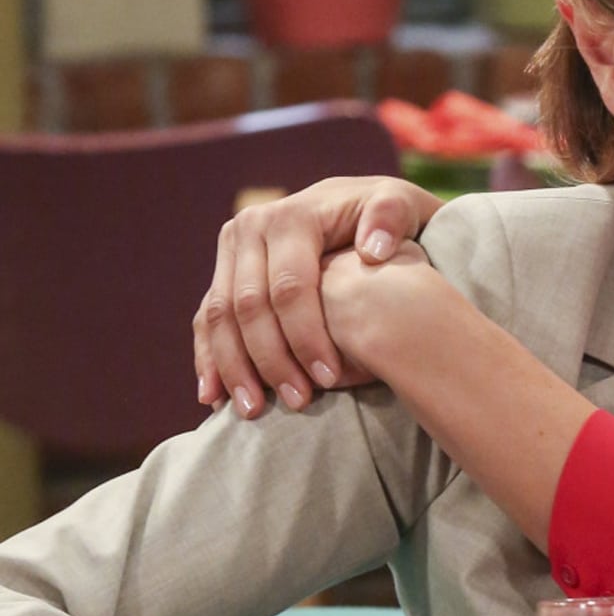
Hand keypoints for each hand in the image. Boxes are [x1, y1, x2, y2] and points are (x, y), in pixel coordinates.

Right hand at [193, 175, 442, 417]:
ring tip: (253, 411)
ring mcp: (232, 251)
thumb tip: (372, 250)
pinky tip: (215, 397)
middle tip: (298, 403)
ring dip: (234, 368)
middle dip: (271, 360)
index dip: (306, 336)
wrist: (361, 208)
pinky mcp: (223, 273)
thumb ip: (392, 216)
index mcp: (291, 216)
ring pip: (220, 318)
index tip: (329, 377)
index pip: (290, 287)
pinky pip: (207, 320)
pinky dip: (210, 358)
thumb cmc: (391, 216)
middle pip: (248, 306)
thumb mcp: (403, 204)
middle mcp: (250, 227)